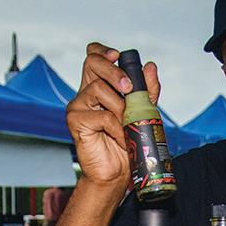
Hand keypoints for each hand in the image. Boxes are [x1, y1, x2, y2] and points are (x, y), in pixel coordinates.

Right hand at [66, 43, 161, 190]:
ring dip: (120, 108)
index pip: (93, 56)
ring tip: (128, 126)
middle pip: (92, 63)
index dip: (103, 51)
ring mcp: (78, 106)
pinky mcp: (76, 122)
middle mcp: (85, 93)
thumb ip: (146, 91)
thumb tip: (150, 67)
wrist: (116, 174)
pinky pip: (101, 116)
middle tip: (129, 87)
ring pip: (98, 88)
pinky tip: (122, 139)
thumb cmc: (126, 145)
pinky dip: (117, 128)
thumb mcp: (142, 113)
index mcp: (98, 86)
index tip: (118, 55)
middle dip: (114, 70)